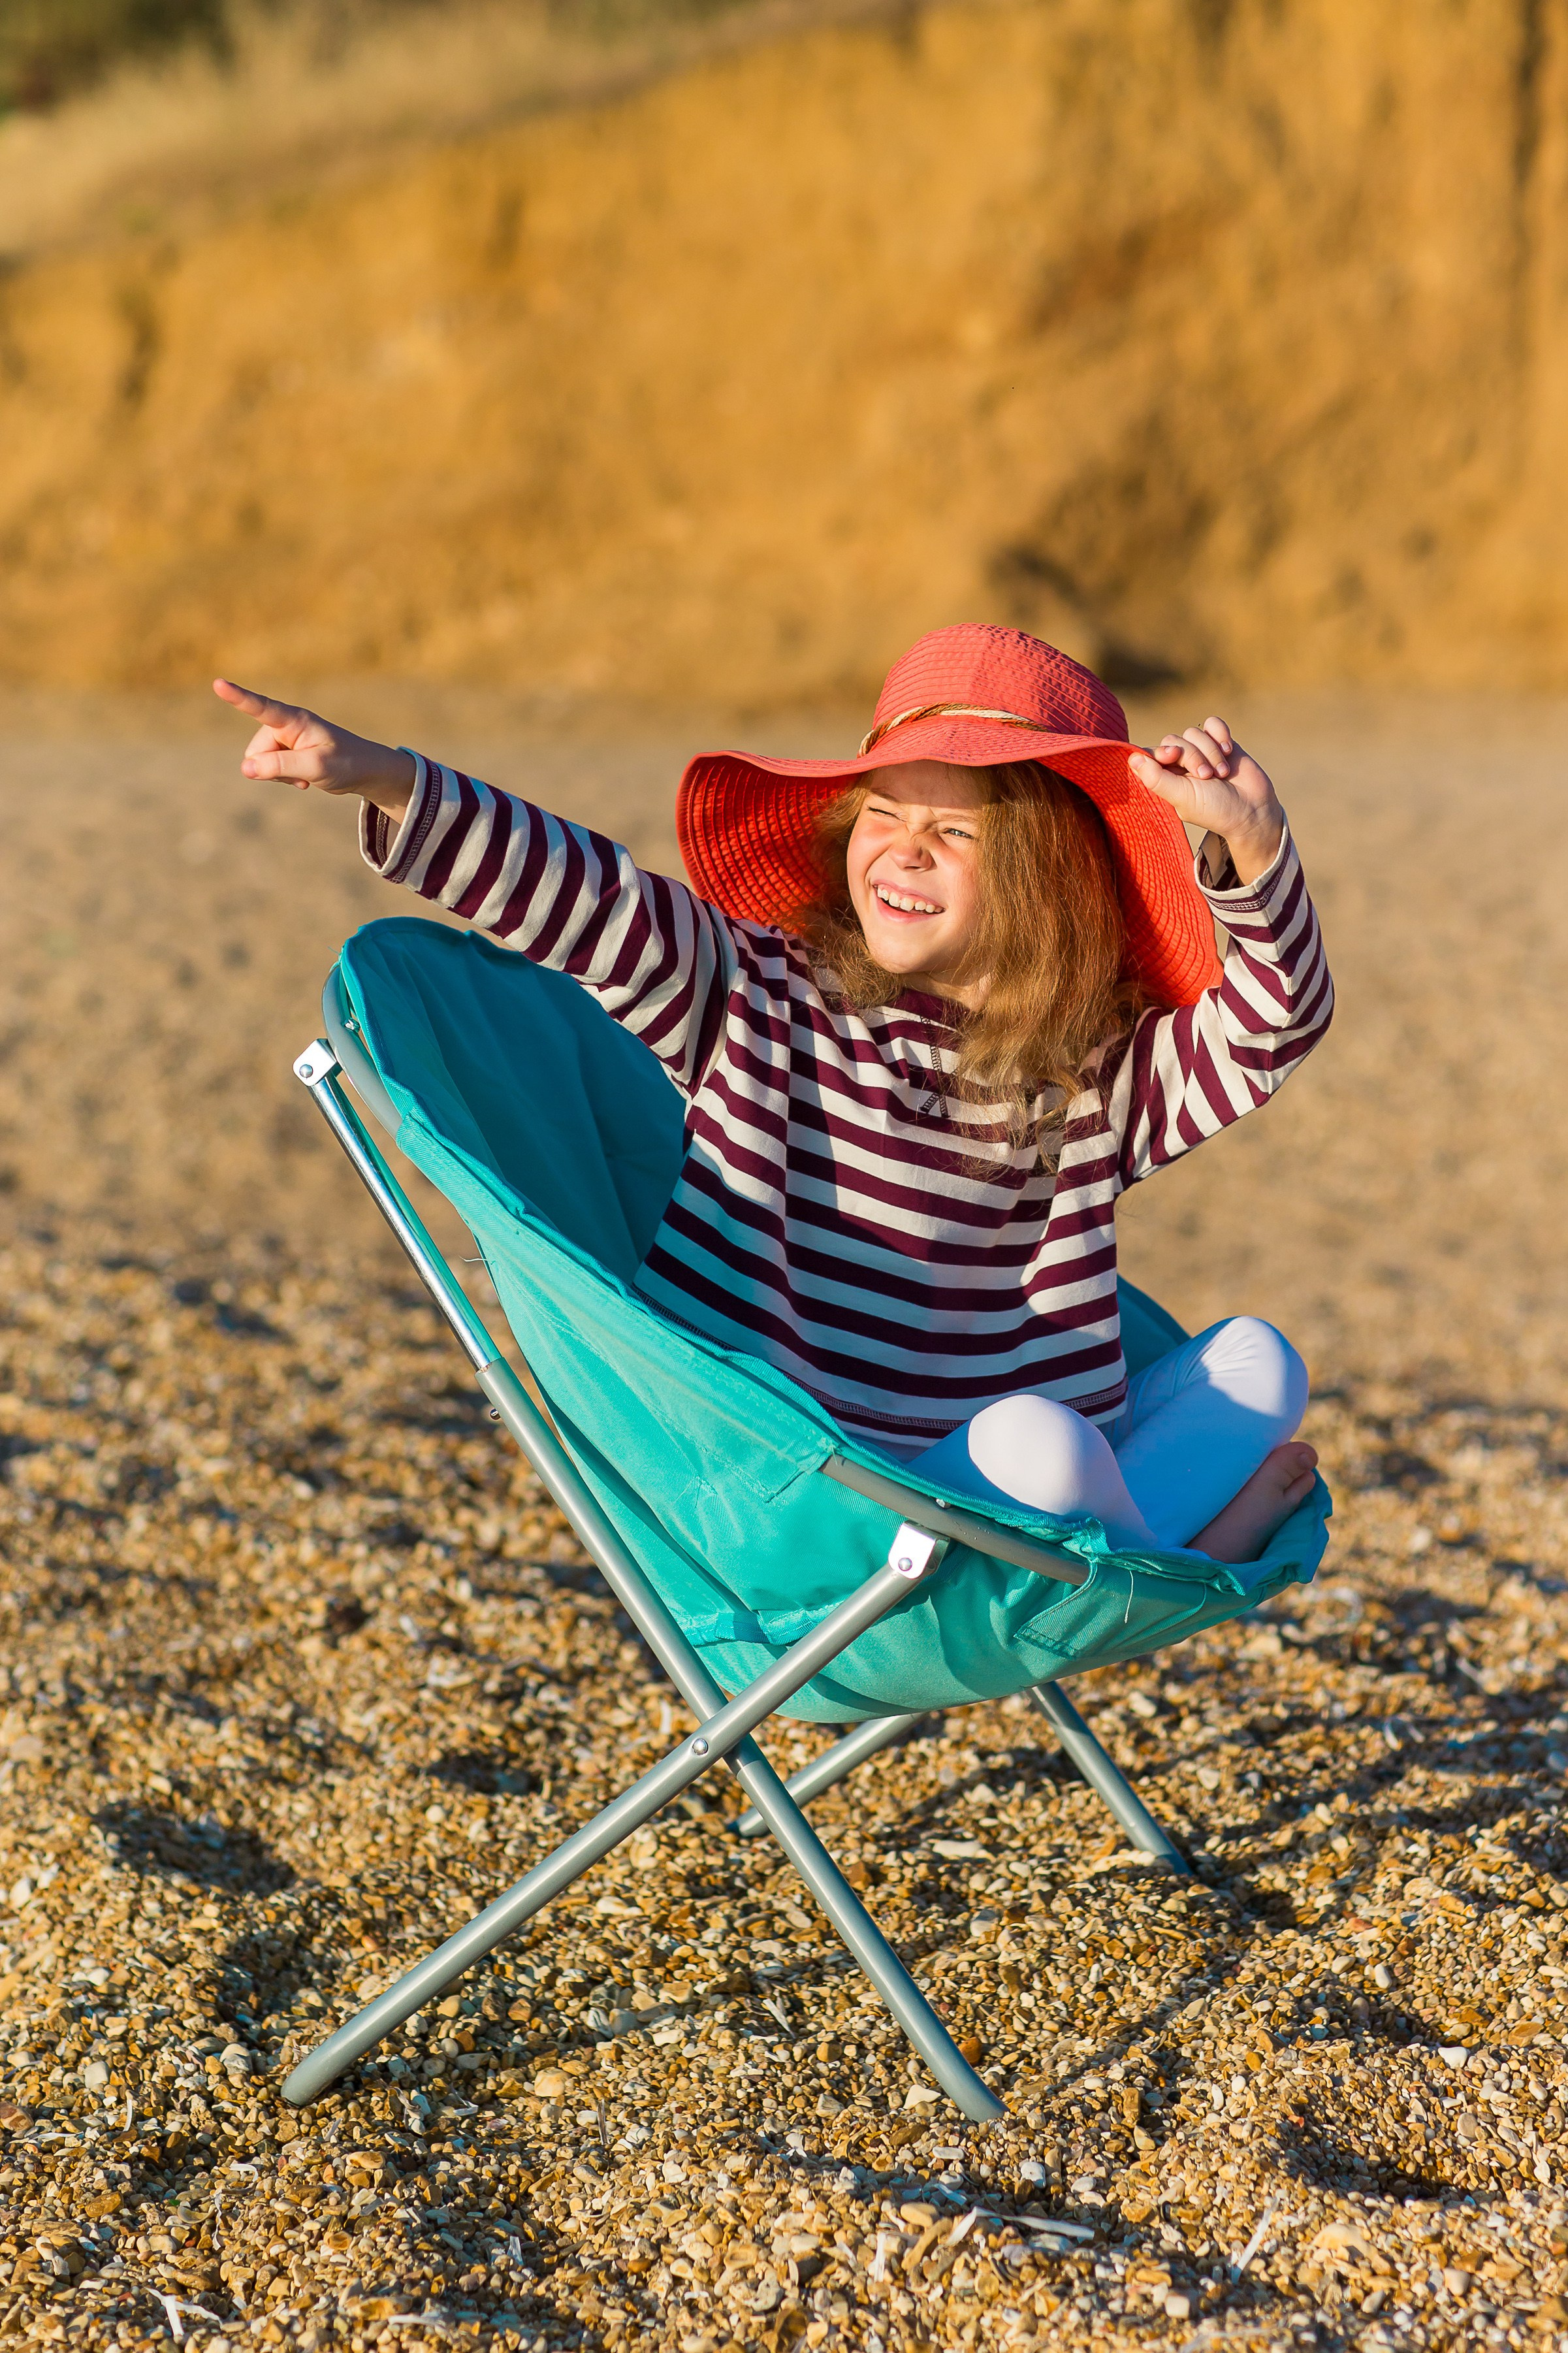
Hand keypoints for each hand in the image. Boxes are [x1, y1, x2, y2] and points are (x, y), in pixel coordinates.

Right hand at [213, 679, 416, 820]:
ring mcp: (284, 740)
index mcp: (294, 720)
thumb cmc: (347, 763)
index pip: (261, 706)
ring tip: (307, 775)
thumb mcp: (316, 766)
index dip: (238, 696)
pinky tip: (305, 779)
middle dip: (270, 768)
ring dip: (278, 775)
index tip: (217, 683)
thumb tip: (247, 769)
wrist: (365, 772)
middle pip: (255, 751)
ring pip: (259, 763)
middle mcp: (285, 726)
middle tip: (303, 774)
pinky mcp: (285, 754)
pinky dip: (284, 779)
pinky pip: (268, 770)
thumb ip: (281, 766)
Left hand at [1128, 716, 1283, 884]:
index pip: (1153, 753)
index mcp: (1166, 778)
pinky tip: (1229, 751)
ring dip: (1210, 751)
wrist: (1252, 809)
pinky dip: (1220, 734)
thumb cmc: (1215, 810)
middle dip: (1193, 756)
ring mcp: (1201, 751)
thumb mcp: (1183, 797)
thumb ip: (1156, 779)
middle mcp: (1181, 763)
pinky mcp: (1220, 742)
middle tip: (1208, 777)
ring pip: (1194, 732)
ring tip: (1222, 773)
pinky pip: (1213, 723)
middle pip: (1175, 740)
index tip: (1172, 757)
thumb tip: (1132, 758)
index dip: (1162, 751)